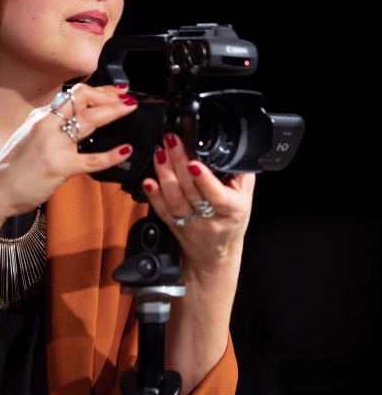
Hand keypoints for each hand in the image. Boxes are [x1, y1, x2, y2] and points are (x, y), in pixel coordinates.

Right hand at [0, 84, 137, 221]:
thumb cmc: (12, 169)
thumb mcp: (28, 137)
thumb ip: (49, 127)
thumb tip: (72, 122)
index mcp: (41, 116)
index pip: (73, 94)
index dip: (98, 90)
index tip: (114, 91)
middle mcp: (46, 125)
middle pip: (82, 97)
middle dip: (108, 95)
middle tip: (126, 97)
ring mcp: (53, 145)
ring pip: (89, 120)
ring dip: (113, 112)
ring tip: (130, 108)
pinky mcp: (59, 167)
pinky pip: (92, 160)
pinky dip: (112, 155)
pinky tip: (124, 151)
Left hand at [142, 133, 255, 270]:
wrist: (215, 252)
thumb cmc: (231, 221)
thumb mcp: (246, 198)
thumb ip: (241, 175)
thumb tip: (234, 150)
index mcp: (231, 211)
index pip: (217, 196)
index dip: (204, 180)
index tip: (193, 163)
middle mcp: (208, 219)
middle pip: (191, 191)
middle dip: (179, 163)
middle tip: (171, 142)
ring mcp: (188, 223)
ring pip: (174, 200)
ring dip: (165, 174)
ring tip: (160, 153)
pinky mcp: (173, 225)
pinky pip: (161, 210)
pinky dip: (153, 195)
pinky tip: (148, 181)